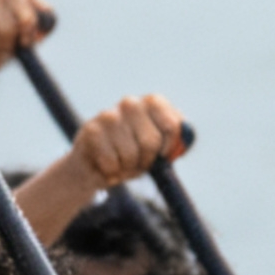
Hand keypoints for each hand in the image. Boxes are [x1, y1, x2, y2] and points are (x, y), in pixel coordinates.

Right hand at [68, 95, 187, 192]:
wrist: (94, 167)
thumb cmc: (131, 157)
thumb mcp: (158, 152)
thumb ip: (175, 145)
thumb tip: (182, 145)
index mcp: (152, 103)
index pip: (172, 126)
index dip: (169, 148)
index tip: (162, 156)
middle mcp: (131, 103)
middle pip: (151, 141)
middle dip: (145, 161)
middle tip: (137, 163)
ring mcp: (109, 115)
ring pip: (130, 154)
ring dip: (126, 168)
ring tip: (119, 164)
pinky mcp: (91, 130)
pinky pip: (111, 162)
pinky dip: (110, 172)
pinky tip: (105, 166)